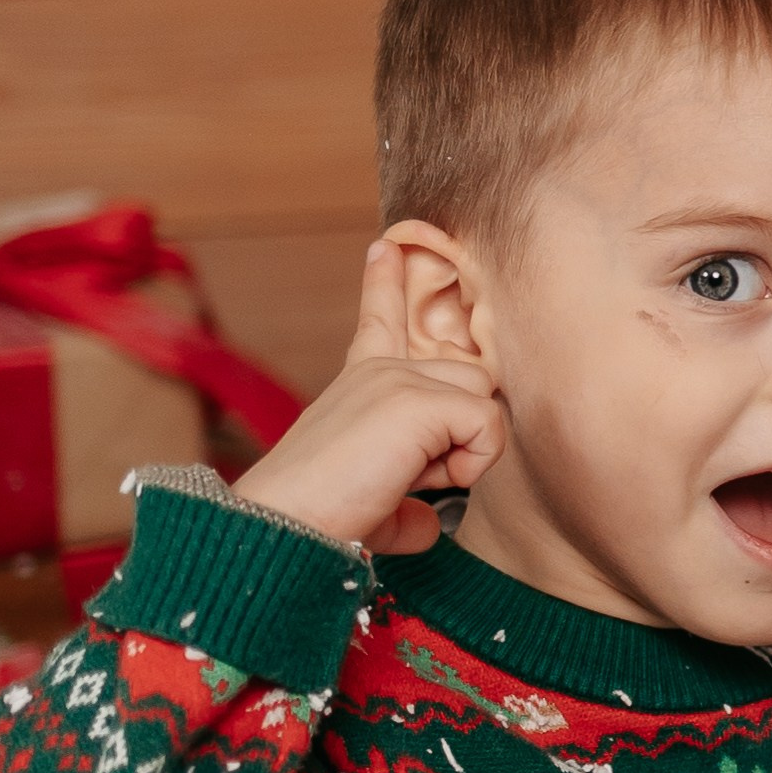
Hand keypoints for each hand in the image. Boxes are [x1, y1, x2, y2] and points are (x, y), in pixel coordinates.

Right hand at [233, 240, 506, 557]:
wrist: (283, 525)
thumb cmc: (318, 519)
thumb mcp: (371, 506)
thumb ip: (405, 506)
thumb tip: (426, 522)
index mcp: (360, 382)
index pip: (379, 320)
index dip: (385, 283)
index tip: (386, 246)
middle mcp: (379, 370)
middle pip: (470, 375)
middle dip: (463, 432)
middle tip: (415, 474)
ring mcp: (398, 378)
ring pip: (483, 396)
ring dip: (467, 450)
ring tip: (414, 478)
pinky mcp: (417, 400)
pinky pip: (488, 425)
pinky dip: (471, 464)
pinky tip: (422, 480)